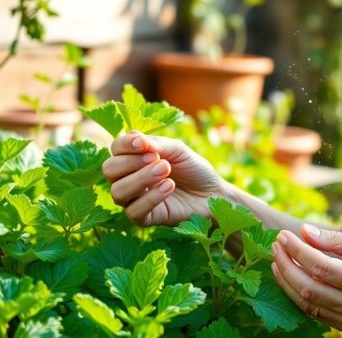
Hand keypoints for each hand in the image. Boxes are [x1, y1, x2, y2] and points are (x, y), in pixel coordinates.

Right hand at [102, 131, 222, 225]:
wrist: (214, 193)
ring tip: (165, 170)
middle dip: (131, 162)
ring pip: (117, 192)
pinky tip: (168, 186)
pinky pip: (134, 211)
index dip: (125, 144)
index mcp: (134, 159)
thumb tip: (139, 140)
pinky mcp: (145, 219)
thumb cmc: (194, 169)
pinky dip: (150, 197)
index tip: (143, 143)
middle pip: (109, 170)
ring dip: (141, 178)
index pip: (116, 149)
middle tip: (157, 159)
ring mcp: (135, 200)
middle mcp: (129, 179)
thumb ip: (158, 144)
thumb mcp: (178, 151)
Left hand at [271, 225, 341, 334]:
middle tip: (276, 245)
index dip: (298, 250)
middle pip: (307, 287)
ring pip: (305, 303)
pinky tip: (289, 277)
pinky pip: (311, 312)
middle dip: (286, 264)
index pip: (321, 267)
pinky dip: (296, 294)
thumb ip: (338, 241)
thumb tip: (305, 232)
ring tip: (277, 260)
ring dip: (285, 280)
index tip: (285, 235)